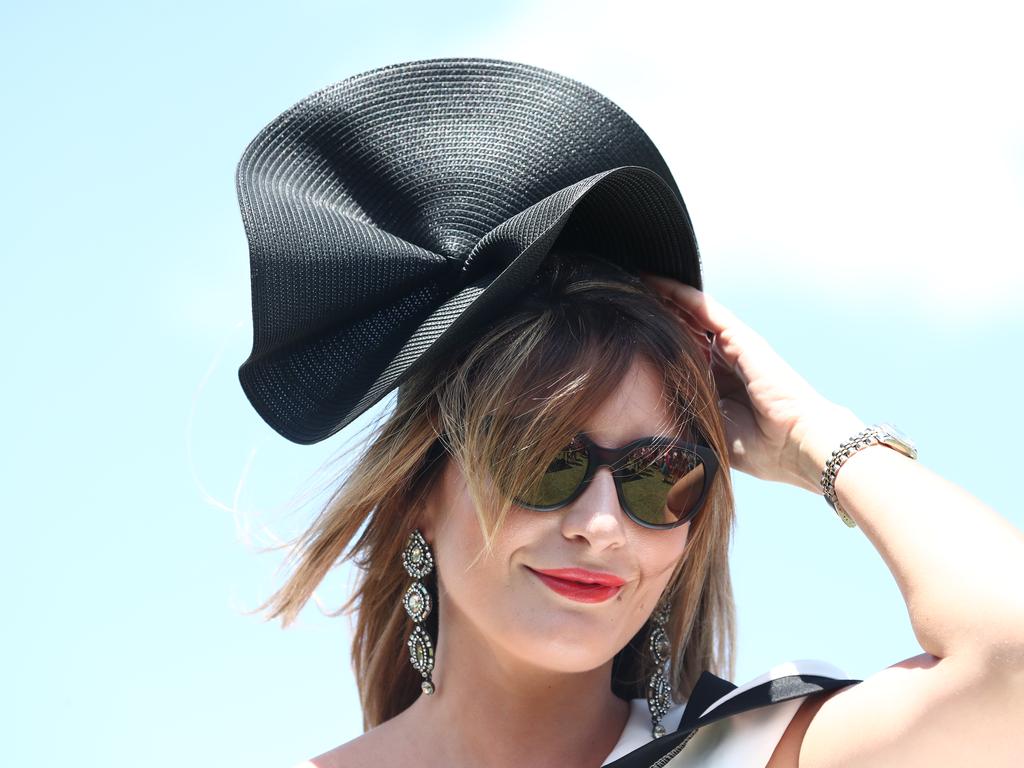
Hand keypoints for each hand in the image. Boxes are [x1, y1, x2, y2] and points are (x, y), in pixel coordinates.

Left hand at [637, 272, 863, 492]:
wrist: (796, 446)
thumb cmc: (759, 450)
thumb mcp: (709, 432)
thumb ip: (683, 419)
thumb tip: (645, 424)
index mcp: (718, 386)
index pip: (680, 357)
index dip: (656, 344)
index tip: (627, 335)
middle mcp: (725, 362)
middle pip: (683, 330)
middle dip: (656, 316)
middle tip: (622, 300)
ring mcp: (733, 347)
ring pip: (691, 315)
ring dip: (663, 298)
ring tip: (632, 282)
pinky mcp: (740, 338)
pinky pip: (705, 310)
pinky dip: (680, 295)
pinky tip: (655, 283)